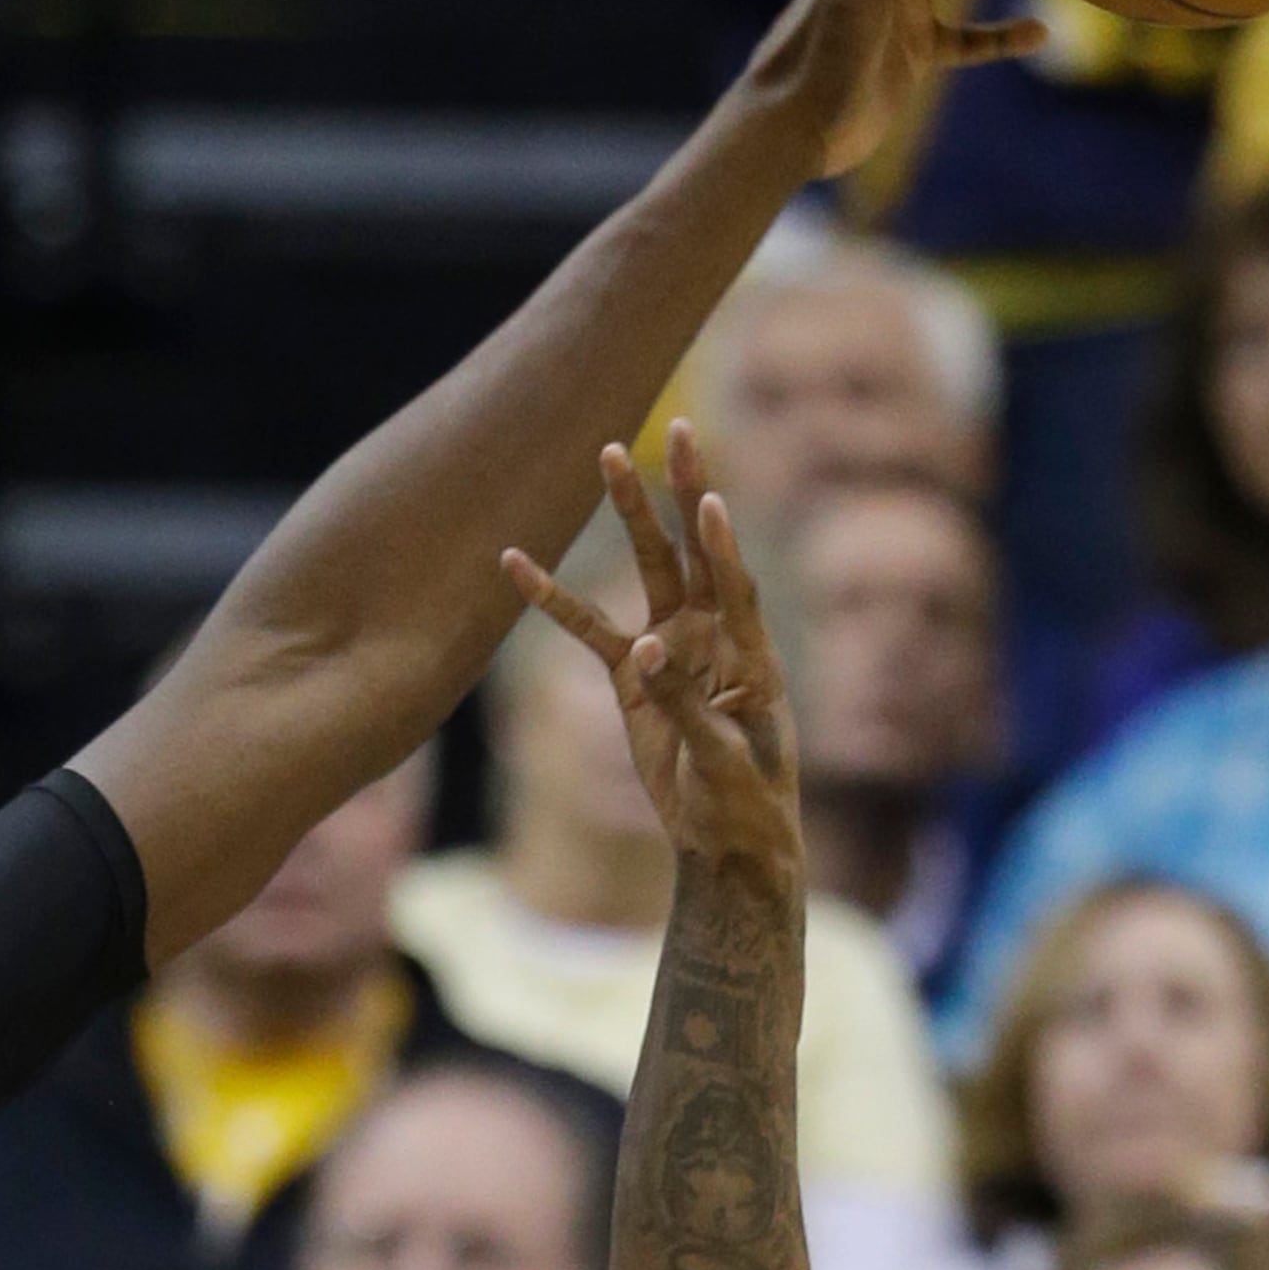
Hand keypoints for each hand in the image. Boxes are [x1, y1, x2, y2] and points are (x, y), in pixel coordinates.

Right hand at [507, 430, 805, 887]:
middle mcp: (714, 635)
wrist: (724, 839)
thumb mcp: (721, 759)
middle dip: (684, 492)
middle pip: (697, 550)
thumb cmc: (744, 802)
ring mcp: (671, 647)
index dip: (723, 547)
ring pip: (649, 568)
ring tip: (606, 455)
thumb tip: (642, 649)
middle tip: (678, 430)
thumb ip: (683, 701)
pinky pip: (589, 629)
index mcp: (751, 654)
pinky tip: (516, 564)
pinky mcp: (632, 673)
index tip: (708, 502)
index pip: (736, 586)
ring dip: (630, 514)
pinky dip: (553, 600)